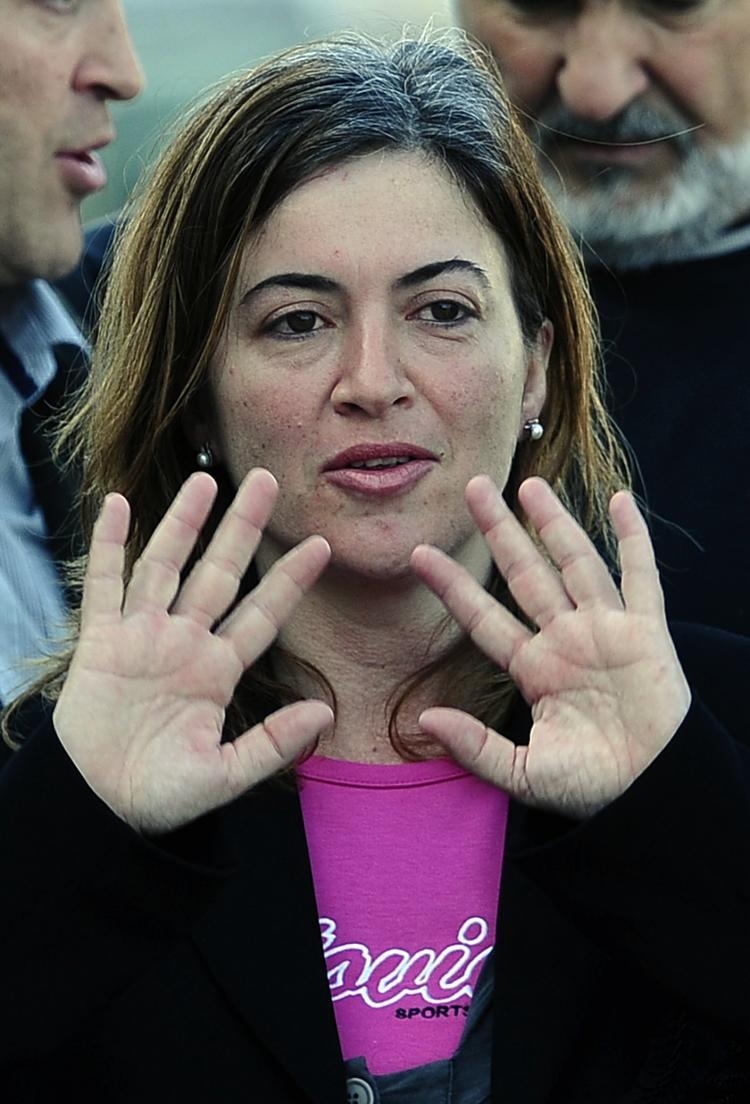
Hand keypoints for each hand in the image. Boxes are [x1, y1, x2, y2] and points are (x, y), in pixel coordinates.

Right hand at [53, 469, 332, 833]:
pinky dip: (108, 546)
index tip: (321, 545)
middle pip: (218, 572)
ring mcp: (141, 638)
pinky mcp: (99, 644)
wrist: (103, 809)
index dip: (289, 580)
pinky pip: (104, 586)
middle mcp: (184, 644)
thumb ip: (271, 744)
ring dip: (182, 523)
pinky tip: (116, 505)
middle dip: (241, 527)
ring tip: (205, 480)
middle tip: (266, 480)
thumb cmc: (164, 797)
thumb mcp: (225, 775)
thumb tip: (324, 714)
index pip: (262, 614)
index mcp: (218, 671)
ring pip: (165, 566)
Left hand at [411, 476, 689, 818]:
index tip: (420, 555)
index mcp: (535, 670)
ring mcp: (607, 632)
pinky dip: (633, 540)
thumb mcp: (524, 774)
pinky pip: (641, 578)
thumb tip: (426, 719)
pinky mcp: (647, 634)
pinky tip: (619, 502)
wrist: (651, 793)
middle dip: (500, 531)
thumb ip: (476, 747)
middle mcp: (566, 640)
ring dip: (555, 524)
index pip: (484, 618)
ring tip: (531, 485)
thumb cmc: (591, 787)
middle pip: (526, 574)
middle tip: (473, 488)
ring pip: (576, 564)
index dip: (454, 586)